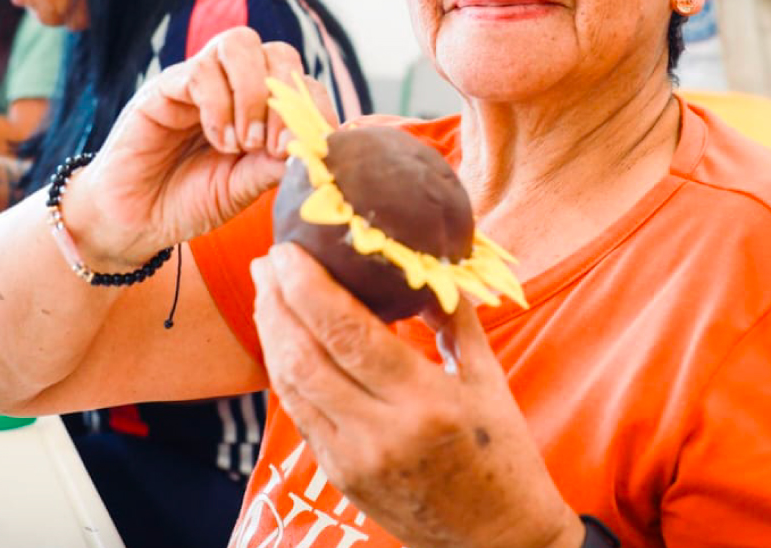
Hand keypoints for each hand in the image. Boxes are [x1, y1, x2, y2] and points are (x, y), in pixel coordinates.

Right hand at [59, 27, 324, 269]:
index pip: (302, 82)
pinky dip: (218, 105)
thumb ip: (279, 163)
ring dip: (252, 95)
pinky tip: (218, 141)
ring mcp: (198, 81)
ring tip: (244, 144)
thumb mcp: (245, 186)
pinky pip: (199, 71)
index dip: (315, 107)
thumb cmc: (192, 201)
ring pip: (239, 44)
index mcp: (261, 107)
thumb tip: (322, 144)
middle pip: (278, 51)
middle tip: (274, 146)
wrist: (136, 220)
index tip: (314, 147)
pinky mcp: (163, 88)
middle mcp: (233, 85)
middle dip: (286, 97)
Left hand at [250, 244, 581, 547]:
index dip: (310, 288)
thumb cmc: (502, 455)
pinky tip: (284, 340)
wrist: (496, 539)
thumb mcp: (490, 380)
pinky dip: (286, 371)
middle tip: (270, 260)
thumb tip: (425, 263)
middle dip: (278, 302)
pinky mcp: (339, 476)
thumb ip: (454, 319)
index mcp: (426, 402)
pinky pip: (300, 413)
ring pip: (292, 385)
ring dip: (272, 333)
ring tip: (268, 292)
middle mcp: (381, 432)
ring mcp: (353, 459)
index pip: (349, 333)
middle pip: (307, 356)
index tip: (290, 250)